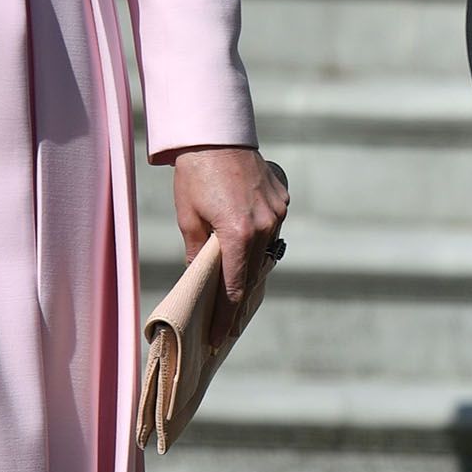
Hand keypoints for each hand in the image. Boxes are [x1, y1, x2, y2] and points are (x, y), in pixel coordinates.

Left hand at [170, 146, 288, 317]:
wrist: (216, 133)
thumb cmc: (195, 174)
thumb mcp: (188, 218)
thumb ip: (197, 253)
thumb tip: (199, 279)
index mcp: (239, 234)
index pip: (234, 288)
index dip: (225, 317)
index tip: (218, 338)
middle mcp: (265, 226)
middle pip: (253, 275)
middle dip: (238, 301)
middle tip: (226, 326)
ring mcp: (278, 212)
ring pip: (265, 253)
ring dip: (251, 271)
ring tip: (236, 293)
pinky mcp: (282, 199)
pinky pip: (272, 229)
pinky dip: (259, 243)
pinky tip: (247, 251)